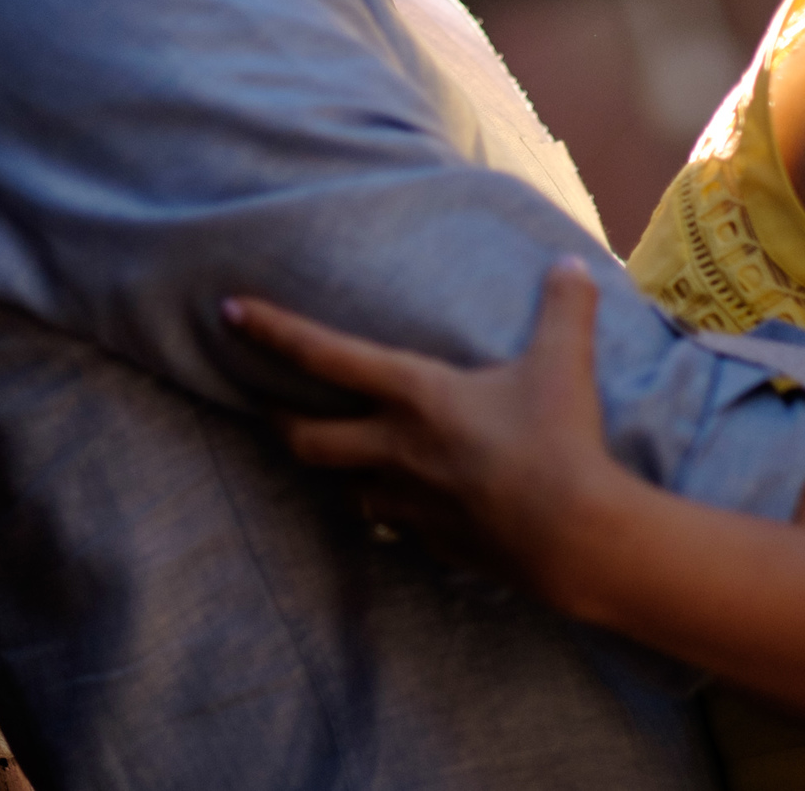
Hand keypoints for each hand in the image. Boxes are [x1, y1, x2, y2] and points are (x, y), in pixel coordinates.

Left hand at [223, 258, 625, 600]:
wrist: (573, 538)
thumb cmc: (559, 441)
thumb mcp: (563, 362)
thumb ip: (563, 306)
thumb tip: (575, 261)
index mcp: (414, 394)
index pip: (323, 354)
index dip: (273, 330)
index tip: (229, 312)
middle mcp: (394, 448)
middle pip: (305, 438)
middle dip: (280, 420)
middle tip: (267, 406)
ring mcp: (407, 502)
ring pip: (346, 488)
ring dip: (340, 472)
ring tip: (344, 459)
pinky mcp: (431, 543)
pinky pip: (396, 527)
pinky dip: (395, 515)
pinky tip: (410, 510)